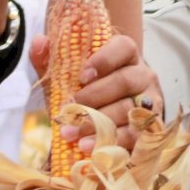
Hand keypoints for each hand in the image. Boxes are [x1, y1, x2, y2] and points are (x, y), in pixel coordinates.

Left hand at [30, 32, 161, 152]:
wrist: (108, 116)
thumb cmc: (87, 90)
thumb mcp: (67, 75)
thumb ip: (51, 58)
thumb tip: (38, 41)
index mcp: (125, 55)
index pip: (123, 48)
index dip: (104, 60)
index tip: (82, 76)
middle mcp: (143, 75)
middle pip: (125, 81)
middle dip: (94, 97)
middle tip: (69, 110)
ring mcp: (150, 101)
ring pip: (129, 110)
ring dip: (99, 124)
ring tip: (72, 135)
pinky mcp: (151, 127)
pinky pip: (137, 134)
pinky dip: (113, 142)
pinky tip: (90, 147)